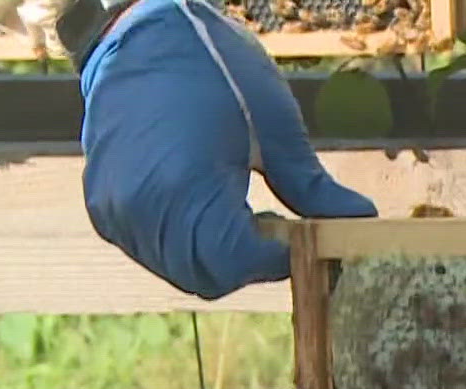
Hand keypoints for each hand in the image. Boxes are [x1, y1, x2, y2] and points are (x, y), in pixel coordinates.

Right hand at [79, 0, 376, 298]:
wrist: (139, 34)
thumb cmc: (213, 70)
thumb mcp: (275, 125)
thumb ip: (314, 186)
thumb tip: (361, 220)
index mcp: (185, 186)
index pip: (237, 262)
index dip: (277, 260)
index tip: (304, 241)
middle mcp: (141, 208)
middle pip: (209, 277)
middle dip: (251, 264)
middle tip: (280, 230)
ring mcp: (115, 211)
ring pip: (181, 271)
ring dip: (219, 259)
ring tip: (244, 212)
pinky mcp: (104, 209)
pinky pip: (154, 253)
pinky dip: (188, 247)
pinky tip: (211, 208)